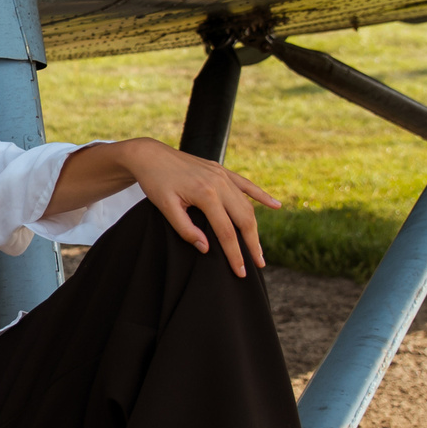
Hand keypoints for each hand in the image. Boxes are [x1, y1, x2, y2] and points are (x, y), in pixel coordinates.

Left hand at [120, 139, 279, 276]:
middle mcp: (219, 183)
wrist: (151, 155)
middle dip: (252, 244)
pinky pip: (246, 185)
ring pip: (246, 205)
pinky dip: (261, 196)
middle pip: (244, 219)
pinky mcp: (221, 170)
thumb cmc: (156, 183)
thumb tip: (206, 249)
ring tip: (259, 249)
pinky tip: (275, 206)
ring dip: (255, 227)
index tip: (241, 272)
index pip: (226, 232)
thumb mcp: (166, 208)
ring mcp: (222, 175)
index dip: (235, 254)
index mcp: (206, 194)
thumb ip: (185, 229)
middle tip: (258, 265)